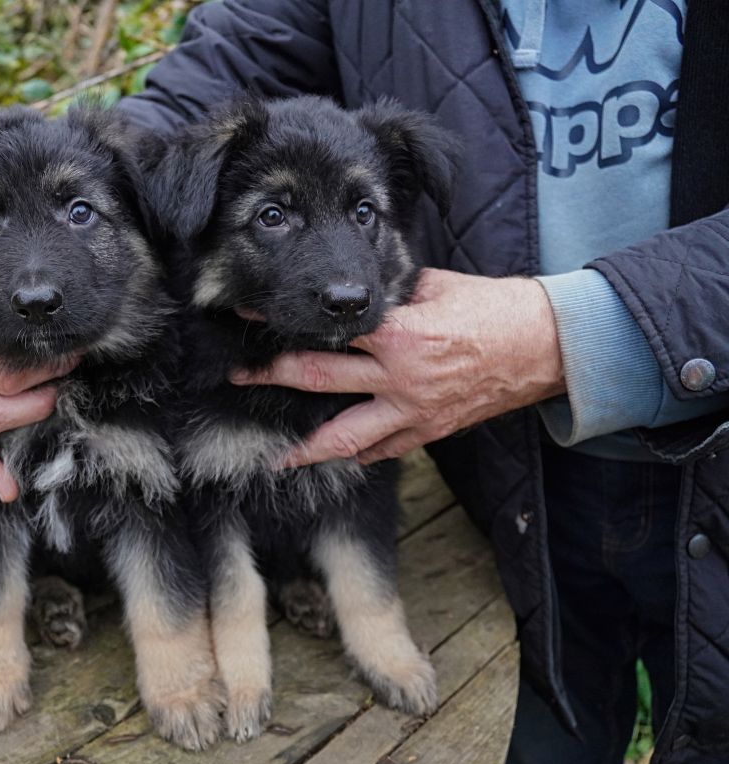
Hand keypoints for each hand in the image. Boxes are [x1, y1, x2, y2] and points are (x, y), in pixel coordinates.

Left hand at [231, 268, 565, 465]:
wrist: (547, 346)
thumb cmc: (495, 307)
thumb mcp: (437, 286)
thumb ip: (392, 290)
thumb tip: (356, 283)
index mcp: (397, 333)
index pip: (326, 328)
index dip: (285, 324)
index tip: (249, 317)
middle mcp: (398, 376)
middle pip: (318, 379)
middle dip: (273, 378)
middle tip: (239, 379)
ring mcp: (413, 410)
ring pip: (345, 438)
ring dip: (307, 449)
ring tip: (278, 457)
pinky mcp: (430, 432)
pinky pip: (383, 451)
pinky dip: (357, 454)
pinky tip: (335, 456)